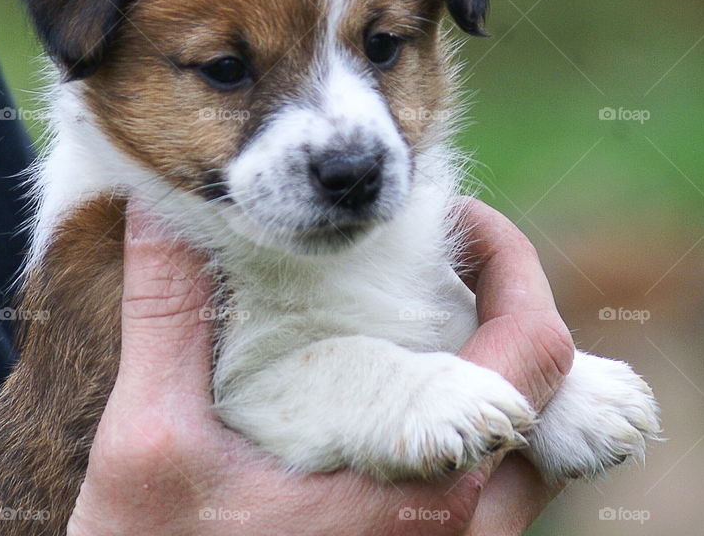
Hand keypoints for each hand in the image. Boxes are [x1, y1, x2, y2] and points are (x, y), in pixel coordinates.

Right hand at [66, 198, 573, 535]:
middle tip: (441, 257)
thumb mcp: (150, 450)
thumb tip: (161, 210)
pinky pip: (505, 484)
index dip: (511, 263)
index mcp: (429, 493)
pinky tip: (408, 393)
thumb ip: (167, 319)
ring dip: (498, 365)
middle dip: (508, 305)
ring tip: (424, 314)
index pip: (537, 354)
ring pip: (535, 444)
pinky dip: (481, 418)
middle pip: (553, 394)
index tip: (457, 217)